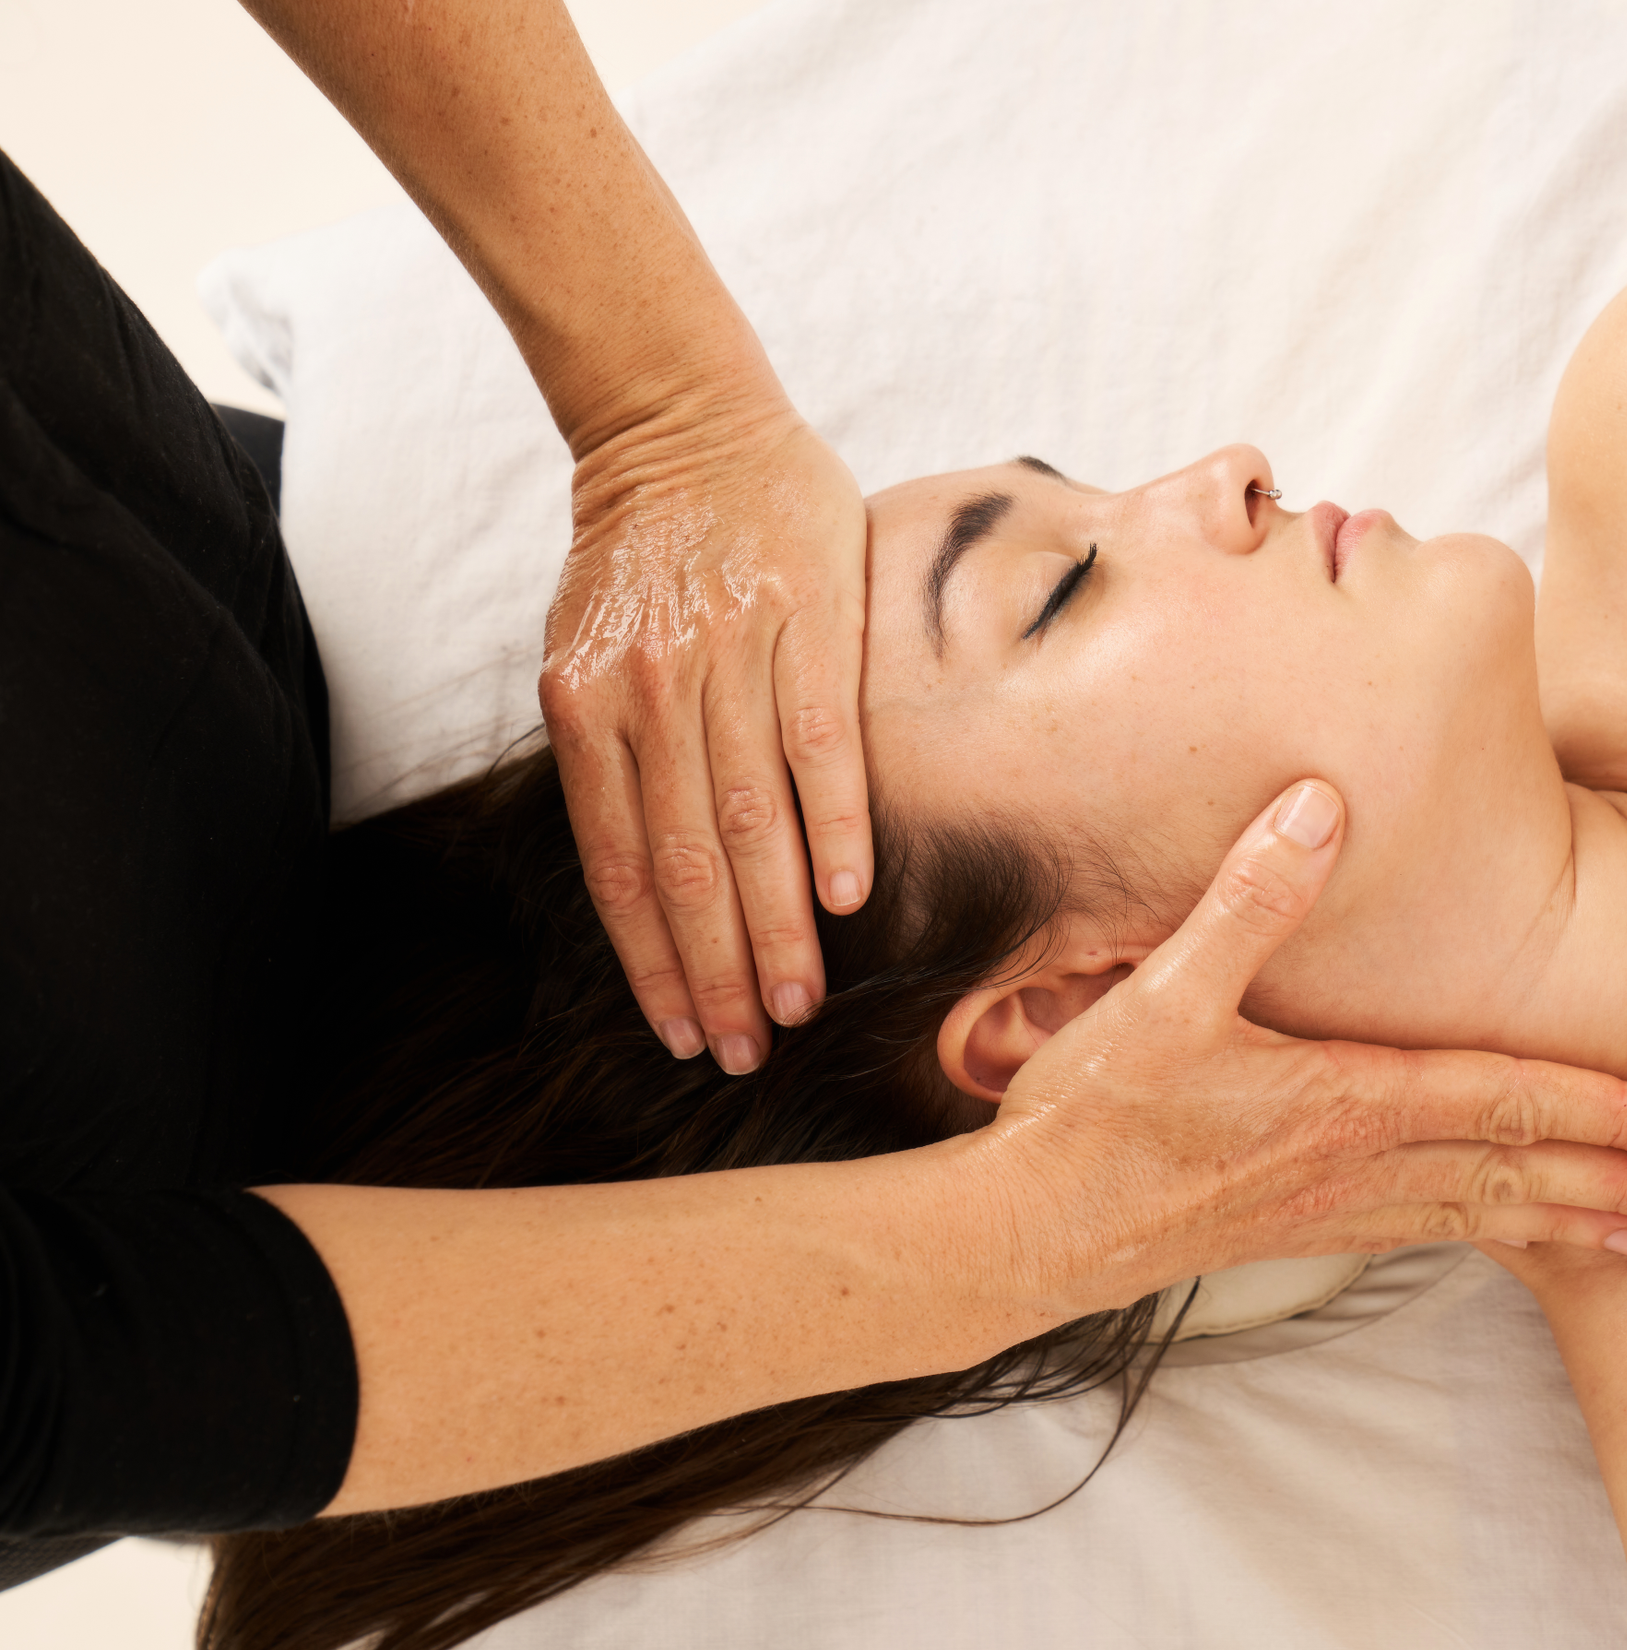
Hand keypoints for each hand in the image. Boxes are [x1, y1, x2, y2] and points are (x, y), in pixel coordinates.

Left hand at [539, 396, 869, 1074]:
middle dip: (717, 972)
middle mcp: (646, 692)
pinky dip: (835, 825)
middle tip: (748, 1054)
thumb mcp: (587, 651)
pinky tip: (848, 899)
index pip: (619, 866)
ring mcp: (726, 657)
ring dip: (777, 927)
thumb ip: (614, 752)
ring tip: (800, 1006)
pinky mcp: (805, 622)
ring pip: (751, 820)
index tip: (684, 1037)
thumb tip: (652, 872)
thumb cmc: (639, 555)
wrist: (683, 422)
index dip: (651, 963)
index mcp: (582, 707)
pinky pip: (820, 744)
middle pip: (686, 863)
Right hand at [962, 780, 1626, 1321]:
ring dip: (1576, 1222)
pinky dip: (1499, 1232)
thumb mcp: (1164, 991)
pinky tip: (1522, 1234)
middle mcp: (1359, 1164)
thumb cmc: (1094, 1116)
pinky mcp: (1304, 1229)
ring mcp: (1335, 1207)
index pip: (1506, 1105)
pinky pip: (1431, 1230)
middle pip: (1520, 1175)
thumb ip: (1252, 895)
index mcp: (1345, 1102)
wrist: (1028, 1233)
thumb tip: (1322, 802)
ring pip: (1486, 1215)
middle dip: (1623, 1188)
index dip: (1603, 1115)